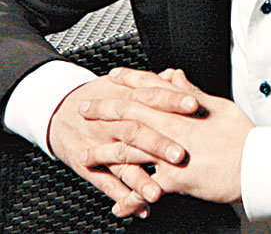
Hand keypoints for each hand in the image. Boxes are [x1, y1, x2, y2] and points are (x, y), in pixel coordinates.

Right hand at [48, 72, 199, 217]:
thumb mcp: (123, 86)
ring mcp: (99, 144)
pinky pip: (105, 184)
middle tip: (181, 154)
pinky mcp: (88, 165)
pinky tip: (140, 208)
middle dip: (158, 143)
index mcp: (126, 98)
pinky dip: (123, 197)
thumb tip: (177, 76)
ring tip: (159, 192)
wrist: (62, 111)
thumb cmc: (101, 98)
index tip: (194, 105)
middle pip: (137, 131)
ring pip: (121, 161)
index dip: (173, 100)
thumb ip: (152, 83)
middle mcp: (113, 121)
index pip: (153, 96)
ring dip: (140, 179)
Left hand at [80, 68, 254, 204]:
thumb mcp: (218, 106)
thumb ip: (192, 93)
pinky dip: (129, 199)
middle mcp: (173, 128)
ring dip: (105, 152)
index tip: (113, 77)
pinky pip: (146, 190)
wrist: (255, 163)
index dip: (129, 80)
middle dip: (104, 110)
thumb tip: (175, 77)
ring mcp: (171, 154)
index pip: (150, 88)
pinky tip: (117, 205)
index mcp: (183, 109)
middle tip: (85, 109)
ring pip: (130, 150)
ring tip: (86, 154)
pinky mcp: (176, 179)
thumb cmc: (241, 136)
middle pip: (131, 114)